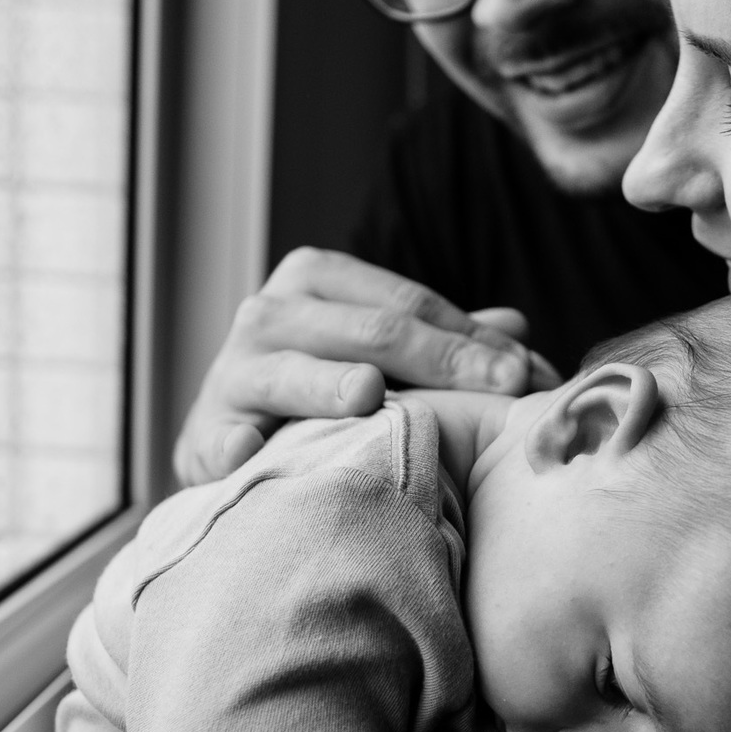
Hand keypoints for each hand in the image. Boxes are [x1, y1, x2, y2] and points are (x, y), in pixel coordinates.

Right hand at [173, 247, 560, 484]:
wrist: (229, 438)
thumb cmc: (321, 388)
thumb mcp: (378, 353)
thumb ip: (442, 340)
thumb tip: (517, 327)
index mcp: (318, 280)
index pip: (410, 304)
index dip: (472, 338)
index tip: (525, 372)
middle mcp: (272, 312)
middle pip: (370, 330)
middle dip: (442, 359)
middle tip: (500, 388)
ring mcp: (234, 370)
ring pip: (290, 370)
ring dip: (326, 384)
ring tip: (368, 393)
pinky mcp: (205, 432)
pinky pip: (220, 439)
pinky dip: (234, 444)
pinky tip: (251, 451)